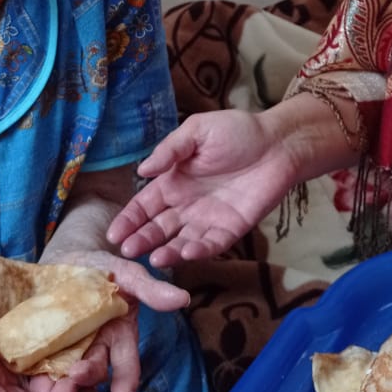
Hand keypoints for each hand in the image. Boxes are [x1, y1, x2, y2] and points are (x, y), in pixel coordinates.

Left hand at [29, 249, 189, 391]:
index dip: (125, 377)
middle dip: (84, 381)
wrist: (66, 255)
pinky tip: (32, 379)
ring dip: (61, 387)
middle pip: (94, 372)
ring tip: (51, 391)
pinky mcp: (44, 348)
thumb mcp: (127, 273)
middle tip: (71, 387)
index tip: (122, 390)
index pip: (127, 364)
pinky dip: (38, 375)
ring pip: (67, 376)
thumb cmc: (102, 265)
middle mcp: (96, 349)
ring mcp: (69, 350)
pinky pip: (42, 366)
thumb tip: (182, 298)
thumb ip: (151, 288)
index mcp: (119, 336)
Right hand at [106, 108, 297, 265]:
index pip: (144, 205)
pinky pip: (211, 244)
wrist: (278, 143)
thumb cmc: (237, 131)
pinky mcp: (231, 229)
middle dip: (142, 241)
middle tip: (127, 253)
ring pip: (181, 241)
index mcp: (174, 181)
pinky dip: (199, 251)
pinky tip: (186, 253)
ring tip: (155, 260)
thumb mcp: (197, 131)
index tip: (113, 235)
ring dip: (167, 252)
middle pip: (158, 228)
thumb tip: (142, 169)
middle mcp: (186, 204)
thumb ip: (170, 150)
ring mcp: (208, 219)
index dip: (129, 220)